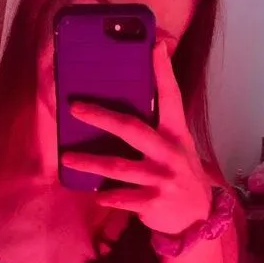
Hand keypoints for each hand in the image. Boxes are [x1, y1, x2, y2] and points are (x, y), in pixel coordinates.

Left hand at [60, 42, 212, 235]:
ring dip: (90, 162)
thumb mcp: (177, 146)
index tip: (154, 44)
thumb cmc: (177, 174)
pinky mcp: (154, 202)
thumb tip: (124, 103)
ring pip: (119, 167)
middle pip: (132, 128)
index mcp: (175, 134)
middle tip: (75, 108)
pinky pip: (123, 197)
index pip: (171, 96)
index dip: (162, 71)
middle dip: (101, 117)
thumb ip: (158, 126)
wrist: (197, 217)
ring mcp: (162, 178)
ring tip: (66, 157)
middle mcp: (169, 153)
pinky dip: (108, 195)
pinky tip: (96, 193)